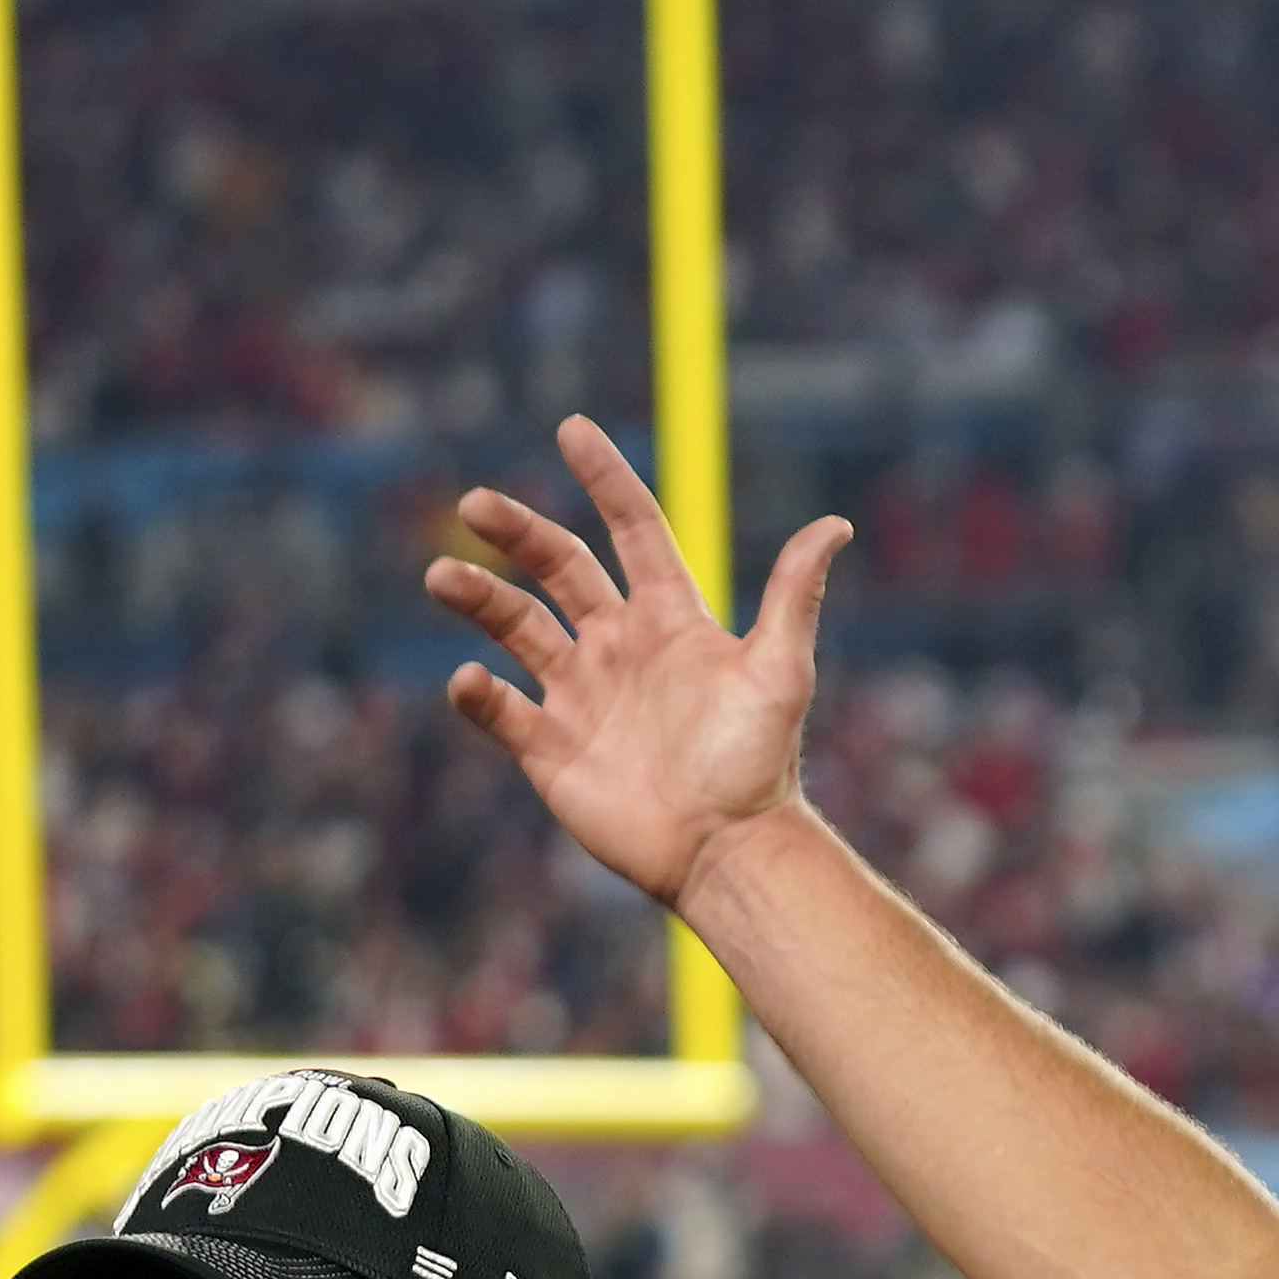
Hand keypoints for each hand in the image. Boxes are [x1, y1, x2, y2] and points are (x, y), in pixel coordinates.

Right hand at [428, 416, 854, 914]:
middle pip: (558, 569)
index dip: (606, 479)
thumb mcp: (780, 672)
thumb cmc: (758, 761)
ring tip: (442, 576)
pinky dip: (478, 694)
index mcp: (669, 618)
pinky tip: (468, 678)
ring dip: (478, 598)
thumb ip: (794, 596)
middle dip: (516, 532)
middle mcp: (618, 647)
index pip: (632, 531)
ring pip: (515, 629)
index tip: (573, 428)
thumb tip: (836, 524)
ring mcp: (580, 696)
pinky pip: (501, 710)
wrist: (727, 850)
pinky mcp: (550, 749)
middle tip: (474, 504)